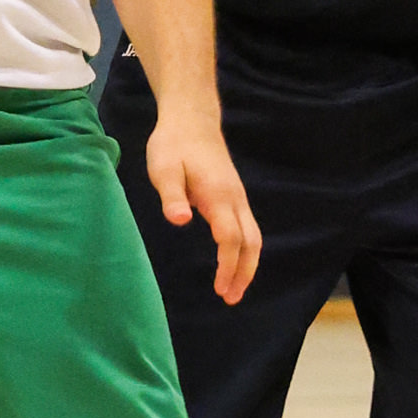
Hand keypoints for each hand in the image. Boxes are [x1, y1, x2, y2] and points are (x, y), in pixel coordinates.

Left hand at [148, 113, 260, 302]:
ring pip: (254, 236)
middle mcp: (234, 198)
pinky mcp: (234, 195)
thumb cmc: (173, 144)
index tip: (220, 288)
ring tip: (234, 289)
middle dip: (244, 273)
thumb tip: (181, 221)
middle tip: (230, 298)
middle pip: (250, 242)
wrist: (191, 119)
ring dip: (247, 264)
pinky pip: (248, 228)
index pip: (230, 238)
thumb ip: (172, 195)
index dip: (228, 265)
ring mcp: (237, 196)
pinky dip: (246, 250)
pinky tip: (234, 262)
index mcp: (218, 195)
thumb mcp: (164, 168)